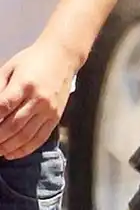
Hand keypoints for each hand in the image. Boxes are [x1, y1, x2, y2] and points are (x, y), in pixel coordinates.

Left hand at [0, 40, 77, 159]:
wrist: (62, 56)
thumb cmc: (33, 60)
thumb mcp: (9, 68)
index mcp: (24, 85)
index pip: (2, 108)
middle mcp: (38, 99)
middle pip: (12, 126)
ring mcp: (49, 110)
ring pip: (24, 136)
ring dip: (7, 147)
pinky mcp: (56, 117)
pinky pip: (39, 138)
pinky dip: (24, 149)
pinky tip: (12, 153)